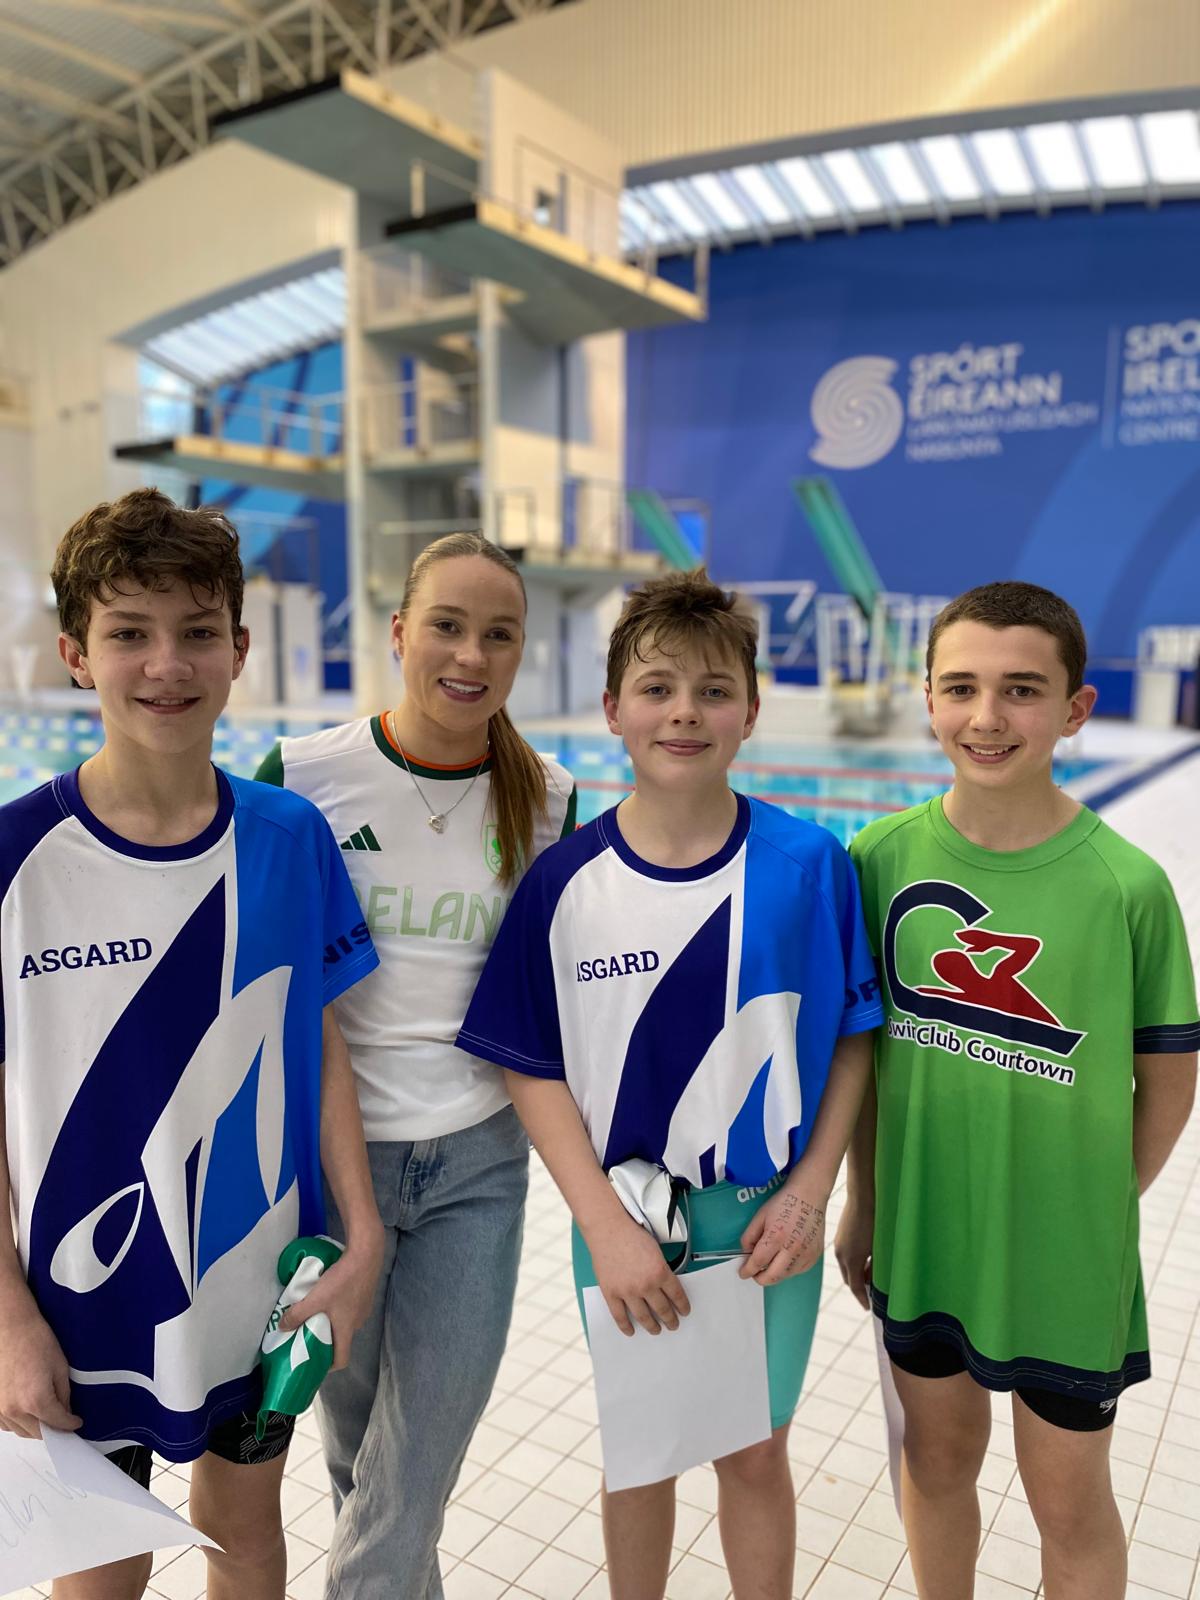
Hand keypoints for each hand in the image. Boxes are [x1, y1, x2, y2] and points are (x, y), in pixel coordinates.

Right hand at [0, 1290, 81, 1437]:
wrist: (9, 1326)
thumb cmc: (34, 1340)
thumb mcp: (60, 1367)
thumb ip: (64, 1395)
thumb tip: (66, 1411)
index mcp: (36, 1400)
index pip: (57, 1424)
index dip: (70, 1424)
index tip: (76, 1423)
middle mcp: (14, 1409)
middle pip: (38, 1433)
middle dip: (53, 1429)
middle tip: (63, 1420)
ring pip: (21, 1431)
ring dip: (35, 1427)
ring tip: (47, 1415)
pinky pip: (6, 1424)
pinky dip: (18, 1422)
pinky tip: (27, 1411)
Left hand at [279, 1229, 382, 1370]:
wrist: (365, 1255)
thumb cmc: (342, 1281)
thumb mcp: (315, 1298)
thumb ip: (297, 1314)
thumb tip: (282, 1328)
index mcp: (347, 1330)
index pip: (342, 1360)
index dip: (328, 1367)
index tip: (315, 1362)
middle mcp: (358, 1323)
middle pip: (342, 1341)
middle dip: (325, 1341)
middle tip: (308, 1334)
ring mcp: (364, 1309)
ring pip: (345, 1323)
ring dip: (332, 1323)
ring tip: (317, 1312)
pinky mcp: (365, 1296)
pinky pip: (350, 1309)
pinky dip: (339, 1309)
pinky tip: (331, 1295)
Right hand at [586, 1214, 690, 1336]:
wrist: (608, 1229)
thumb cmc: (631, 1234)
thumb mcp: (656, 1249)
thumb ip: (661, 1269)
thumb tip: (664, 1285)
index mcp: (660, 1272)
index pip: (676, 1296)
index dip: (682, 1306)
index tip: (684, 1312)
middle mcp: (646, 1285)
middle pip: (662, 1309)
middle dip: (670, 1319)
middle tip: (673, 1325)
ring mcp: (627, 1291)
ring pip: (643, 1316)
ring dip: (652, 1326)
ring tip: (656, 1330)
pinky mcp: (611, 1293)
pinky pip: (619, 1315)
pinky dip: (626, 1326)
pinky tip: (631, 1331)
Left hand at [739, 1180, 826, 1285]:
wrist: (809, 1195)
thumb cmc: (784, 1203)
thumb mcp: (760, 1216)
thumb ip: (749, 1237)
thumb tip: (747, 1254)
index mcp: (776, 1237)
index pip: (758, 1263)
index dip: (747, 1270)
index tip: (743, 1273)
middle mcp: (793, 1249)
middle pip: (772, 1276)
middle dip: (759, 1278)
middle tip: (754, 1273)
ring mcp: (806, 1254)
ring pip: (785, 1276)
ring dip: (774, 1273)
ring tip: (770, 1263)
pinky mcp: (815, 1256)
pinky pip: (798, 1270)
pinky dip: (789, 1269)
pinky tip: (785, 1257)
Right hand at [833, 1196, 873, 1309]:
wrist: (863, 1196)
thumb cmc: (876, 1221)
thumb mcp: (880, 1248)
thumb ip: (877, 1267)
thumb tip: (877, 1280)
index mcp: (852, 1260)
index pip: (856, 1287)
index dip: (863, 1299)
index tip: (870, 1308)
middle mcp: (841, 1255)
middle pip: (849, 1279)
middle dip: (859, 1288)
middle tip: (873, 1293)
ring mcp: (838, 1245)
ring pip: (846, 1268)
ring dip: (856, 1274)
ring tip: (872, 1275)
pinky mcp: (839, 1237)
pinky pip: (844, 1257)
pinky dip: (854, 1263)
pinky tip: (866, 1259)